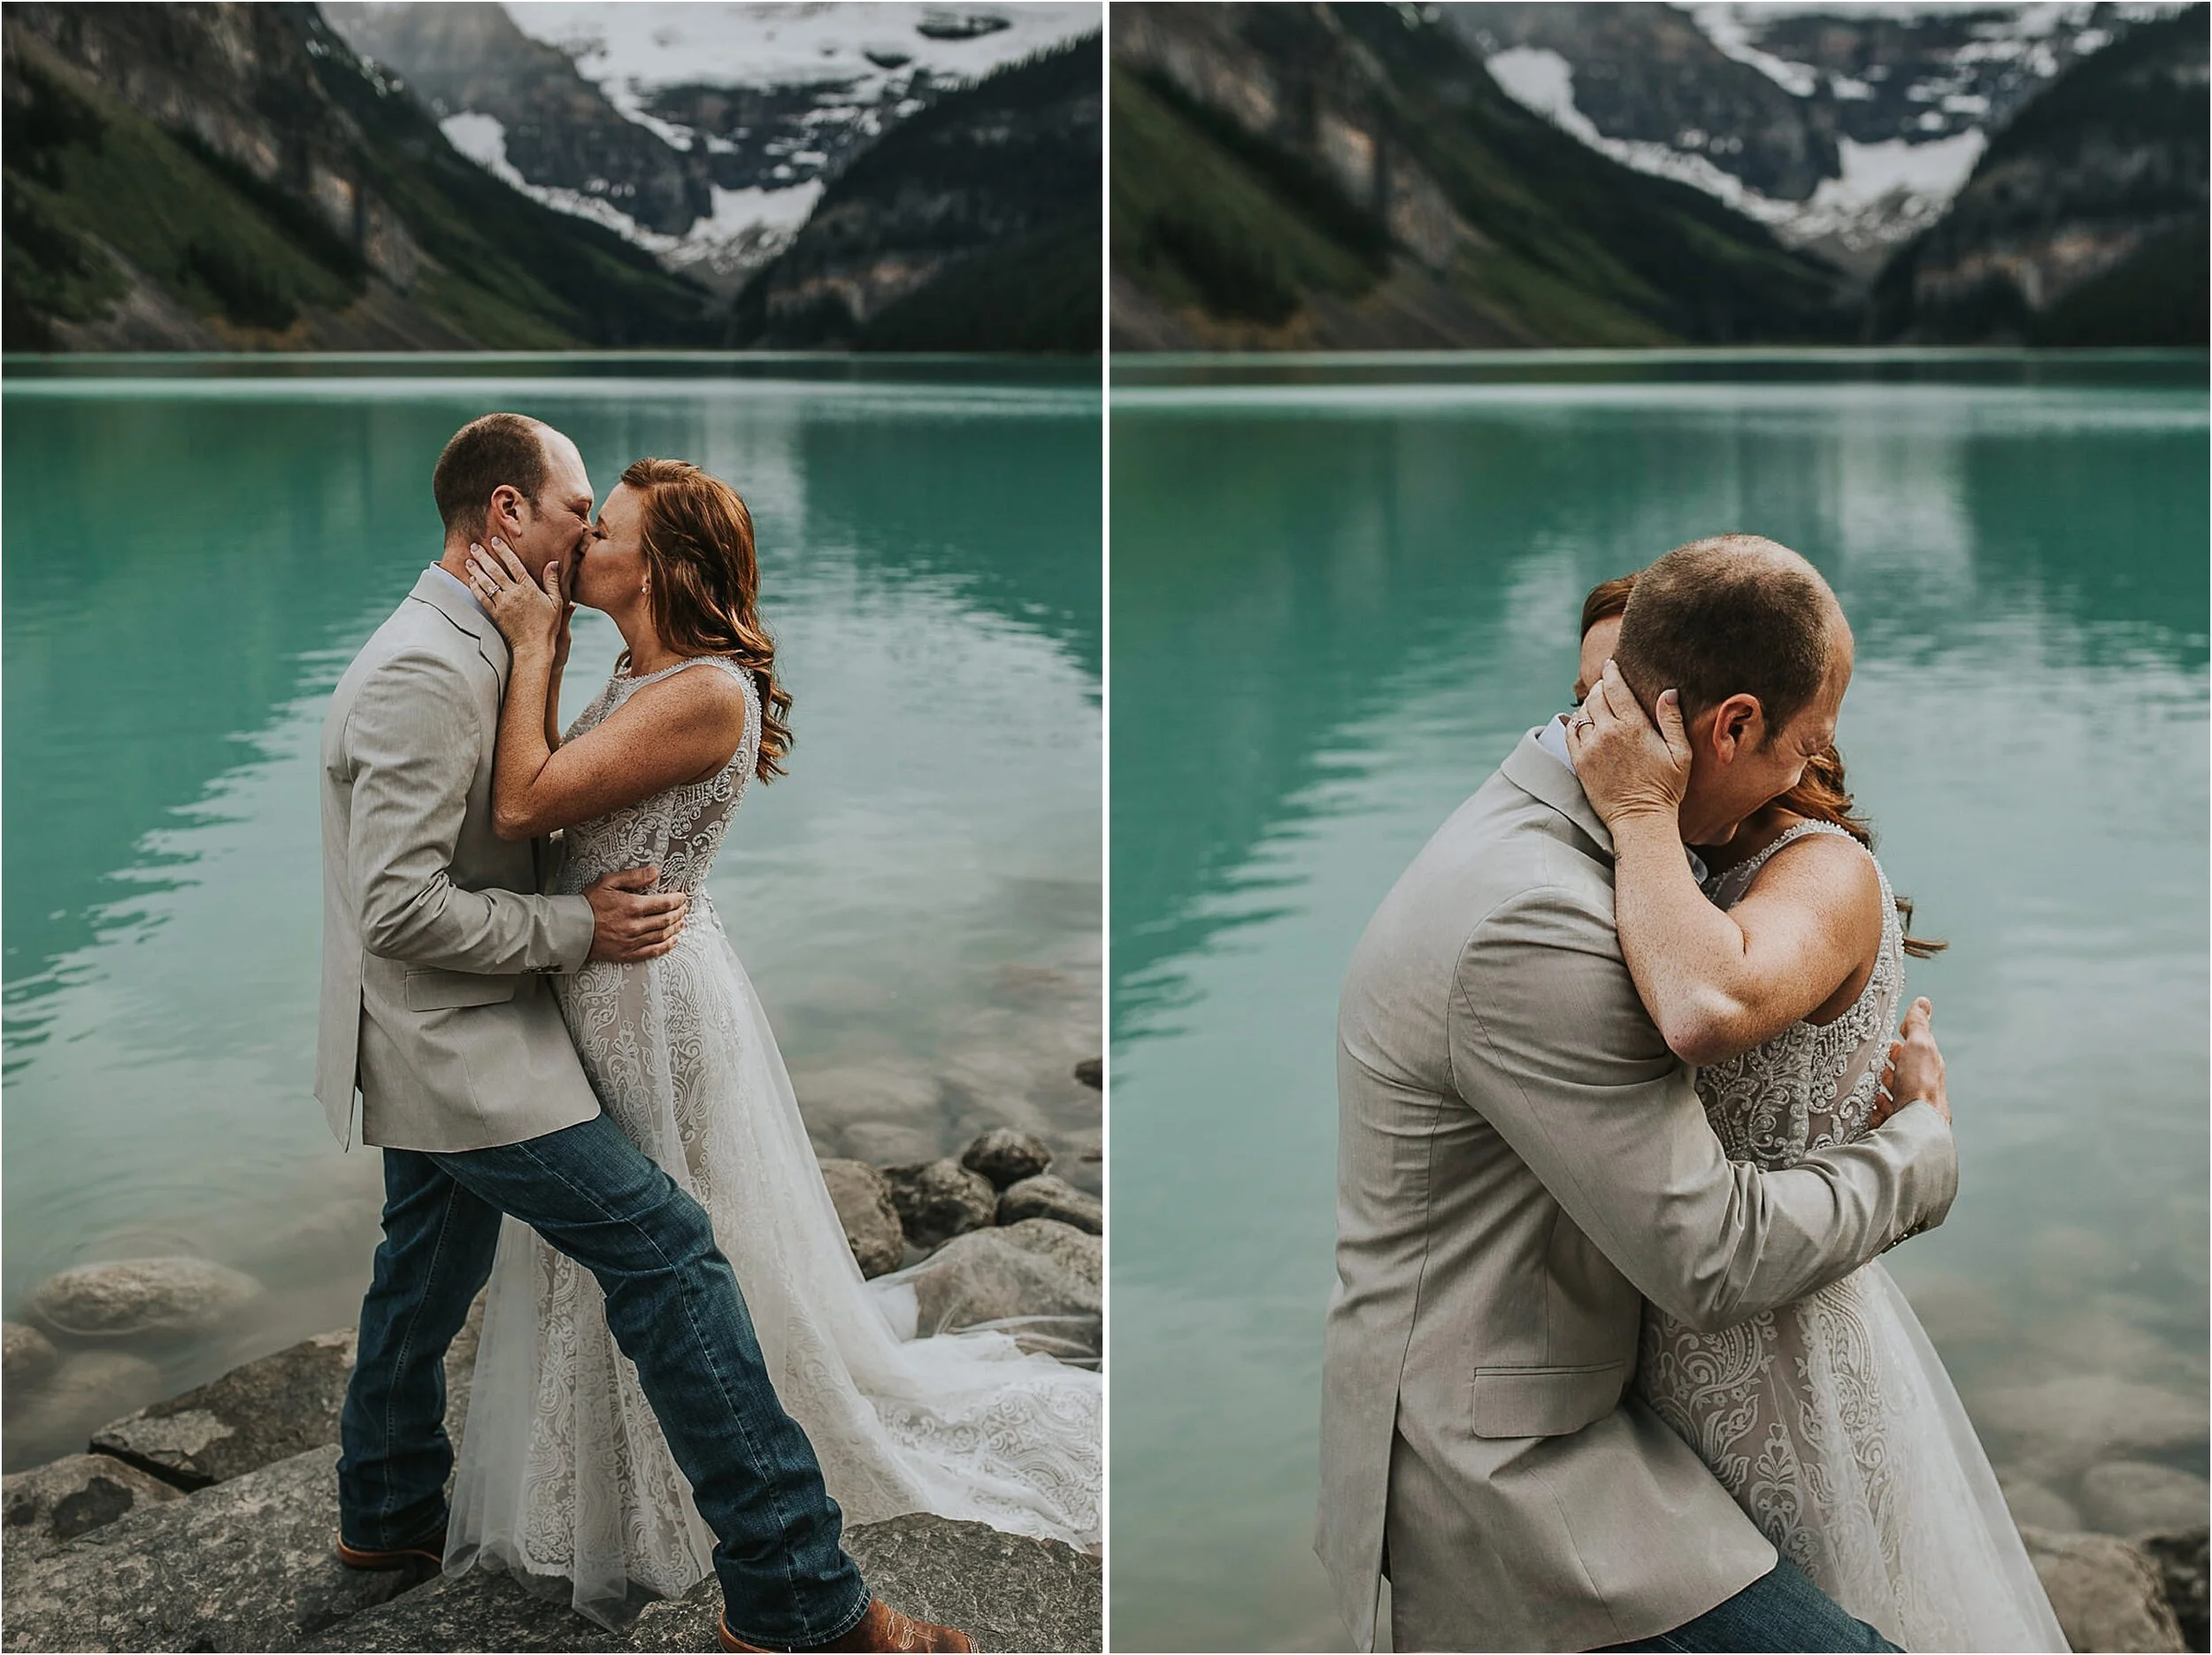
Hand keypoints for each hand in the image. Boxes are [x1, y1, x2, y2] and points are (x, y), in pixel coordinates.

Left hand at [466, 536, 565, 659]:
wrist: (534, 647)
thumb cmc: (548, 625)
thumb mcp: (556, 602)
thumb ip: (552, 581)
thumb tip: (553, 563)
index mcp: (529, 588)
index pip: (514, 565)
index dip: (503, 551)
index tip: (495, 541)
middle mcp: (514, 594)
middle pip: (495, 571)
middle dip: (484, 557)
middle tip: (475, 546)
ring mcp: (503, 604)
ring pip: (486, 583)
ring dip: (476, 570)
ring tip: (469, 560)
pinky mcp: (495, 614)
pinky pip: (482, 598)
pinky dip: (476, 588)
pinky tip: (471, 580)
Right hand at [584, 865, 686, 962]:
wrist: (572, 928)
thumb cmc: (589, 903)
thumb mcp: (608, 882)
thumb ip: (633, 876)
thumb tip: (655, 871)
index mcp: (632, 906)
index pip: (664, 903)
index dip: (677, 900)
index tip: (682, 897)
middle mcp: (636, 926)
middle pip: (666, 919)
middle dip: (678, 913)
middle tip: (684, 908)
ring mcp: (633, 942)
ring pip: (662, 935)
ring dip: (675, 928)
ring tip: (681, 922)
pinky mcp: (628, 954)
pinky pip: (653, 952)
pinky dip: (666, 946)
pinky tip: (673, 941)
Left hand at [1565, 659, 1691, 830]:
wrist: (1640, 819)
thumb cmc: (1665, 788)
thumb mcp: (1681, 754)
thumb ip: (1672, 721)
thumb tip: (1668, 692)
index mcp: (1634, 726)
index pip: (1616, 687)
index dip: (1612, 672)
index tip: (1611, 664)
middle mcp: (1608, 732)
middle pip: (1597, 696)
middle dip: (1602, 686)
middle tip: (1607, 684)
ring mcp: (1590, 747)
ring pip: (1583, 712)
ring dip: (1589, 703)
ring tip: (1598, 702)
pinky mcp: (1579, 761)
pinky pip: (1571, 731)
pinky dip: (1576, 721)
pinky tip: (1585, 721)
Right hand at [1875, 997, 1948, 1125]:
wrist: (1915, 1126)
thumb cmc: (1920, 1085)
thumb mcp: (1920, 1046)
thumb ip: (1918, 1025)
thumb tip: (1923, 1001)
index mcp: (1928, 1068)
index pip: (1913, 1052)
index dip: (1899, 1044)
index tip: (1885, 1039)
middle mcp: (1920, 1089)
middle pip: (1900, 1073)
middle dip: (1885, 1066)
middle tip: (1869, 1061)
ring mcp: (1907, 1108)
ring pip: (1889, 1093)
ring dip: (1876, 1087)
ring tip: (1863, 1083)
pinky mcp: (1894, 1124)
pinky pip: (1879, 1114)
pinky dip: (1872, 1109)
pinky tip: (1867, 1107)